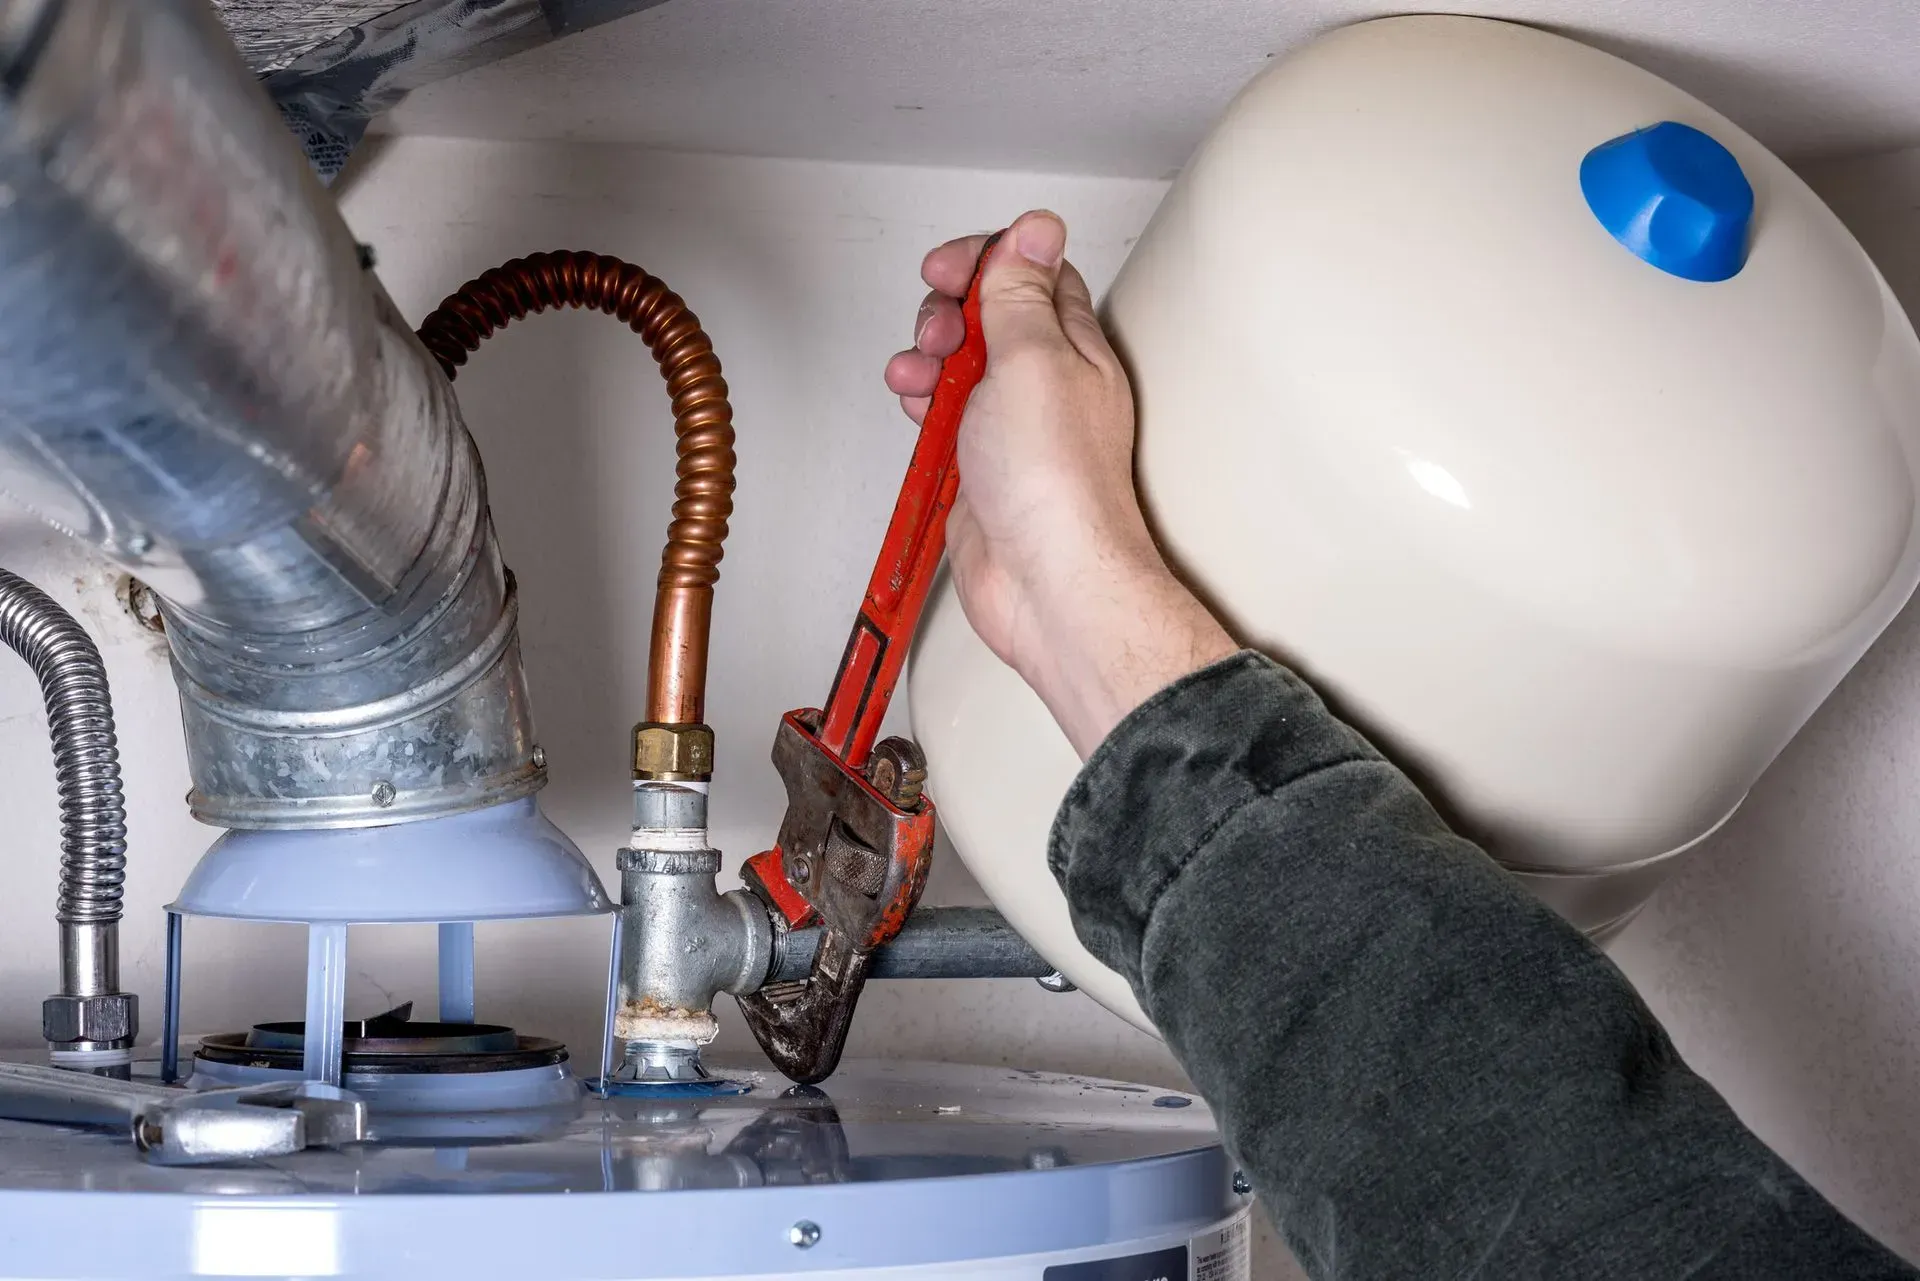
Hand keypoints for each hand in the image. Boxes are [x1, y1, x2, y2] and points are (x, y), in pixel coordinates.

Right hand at [886, 210, 1235, 756]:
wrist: (1046, 581)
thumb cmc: (1054, 484)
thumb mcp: (1032, 359)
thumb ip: (1022, 293)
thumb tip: (1035, 229)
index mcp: (1072, 346)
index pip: (1030, 273)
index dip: (986, 258)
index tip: (949, 270)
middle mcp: (1047, 382)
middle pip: (988, 315)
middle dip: (949, 310)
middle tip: (941, 334)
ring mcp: (1013, 426)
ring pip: (961, 366)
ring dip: (929, 356)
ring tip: (921, 372)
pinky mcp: (982, 467)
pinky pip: (946, 418)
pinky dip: (923, 403)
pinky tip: (917, 406)